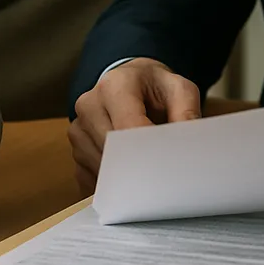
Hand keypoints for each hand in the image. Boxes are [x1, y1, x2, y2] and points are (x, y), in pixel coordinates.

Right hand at [69, 58, 200, 195]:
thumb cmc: (154, 87)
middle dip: (140, 166)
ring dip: (127, 175)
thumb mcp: (179, 90)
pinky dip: (114, 182)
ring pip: (104, 170)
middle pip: (114, 153)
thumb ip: (188, 114)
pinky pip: (93, 179)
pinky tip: (129, 169)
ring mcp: (78, 129)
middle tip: (164, 172)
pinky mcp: (75, 150)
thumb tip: (188, 148)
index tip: (169, 165)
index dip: (150, 151)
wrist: (129, 82)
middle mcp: (89, 105)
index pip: (128, 128)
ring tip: (146, 163)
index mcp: (114, 86)